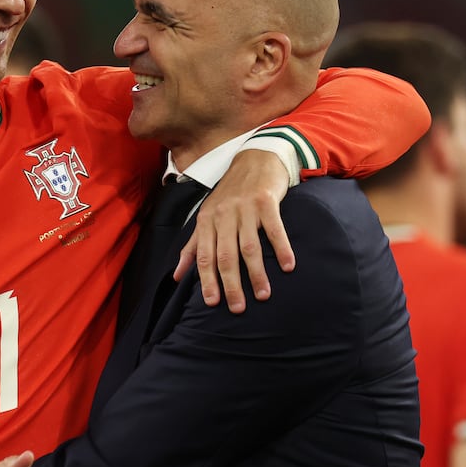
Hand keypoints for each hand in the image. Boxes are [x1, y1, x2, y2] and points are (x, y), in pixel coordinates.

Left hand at [175, 149, 293, 312]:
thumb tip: (177, 276)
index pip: (204, 256)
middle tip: (238, 308)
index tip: (212, 303)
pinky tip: (288, 266)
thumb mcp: (207, 216)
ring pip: (249, 246)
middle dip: (231, 284)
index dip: (207, 280)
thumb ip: (193, 246)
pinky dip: (282, 248)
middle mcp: (223, 214)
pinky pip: (274, 229)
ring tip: (263, 295)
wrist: (255, 158)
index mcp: (207, 220)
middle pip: (225, 255)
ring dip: (256, 273)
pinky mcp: (266, 201)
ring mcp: (245, 208)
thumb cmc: (230, 194)